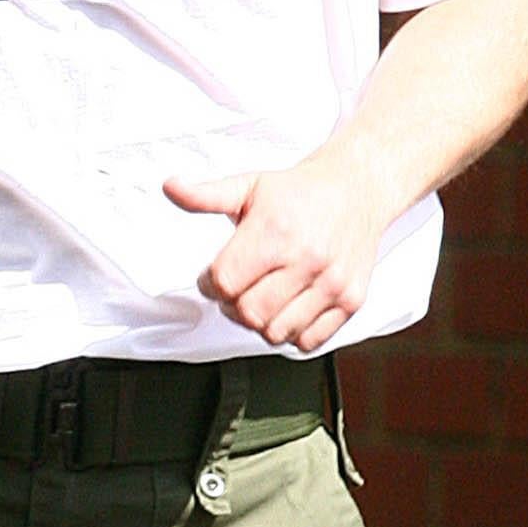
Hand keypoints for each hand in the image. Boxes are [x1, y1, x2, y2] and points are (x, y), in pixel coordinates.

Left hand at [162, 152, 388, 352]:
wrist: (356, 188)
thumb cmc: (300, 191)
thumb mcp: (249, 185)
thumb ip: (206, 195)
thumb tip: (171, 187)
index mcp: (275, 231)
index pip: (225, 282)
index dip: (209, 284)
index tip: (212, 277)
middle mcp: (306, 259)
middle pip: (249, 313)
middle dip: (232, 306)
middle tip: (234, 290)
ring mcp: (331, 283)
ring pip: (277, 333)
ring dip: (260, 322)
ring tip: (261, 298)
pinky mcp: (351, 300)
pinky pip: (310, 341)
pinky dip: (292, 333)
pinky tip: (286, 308)